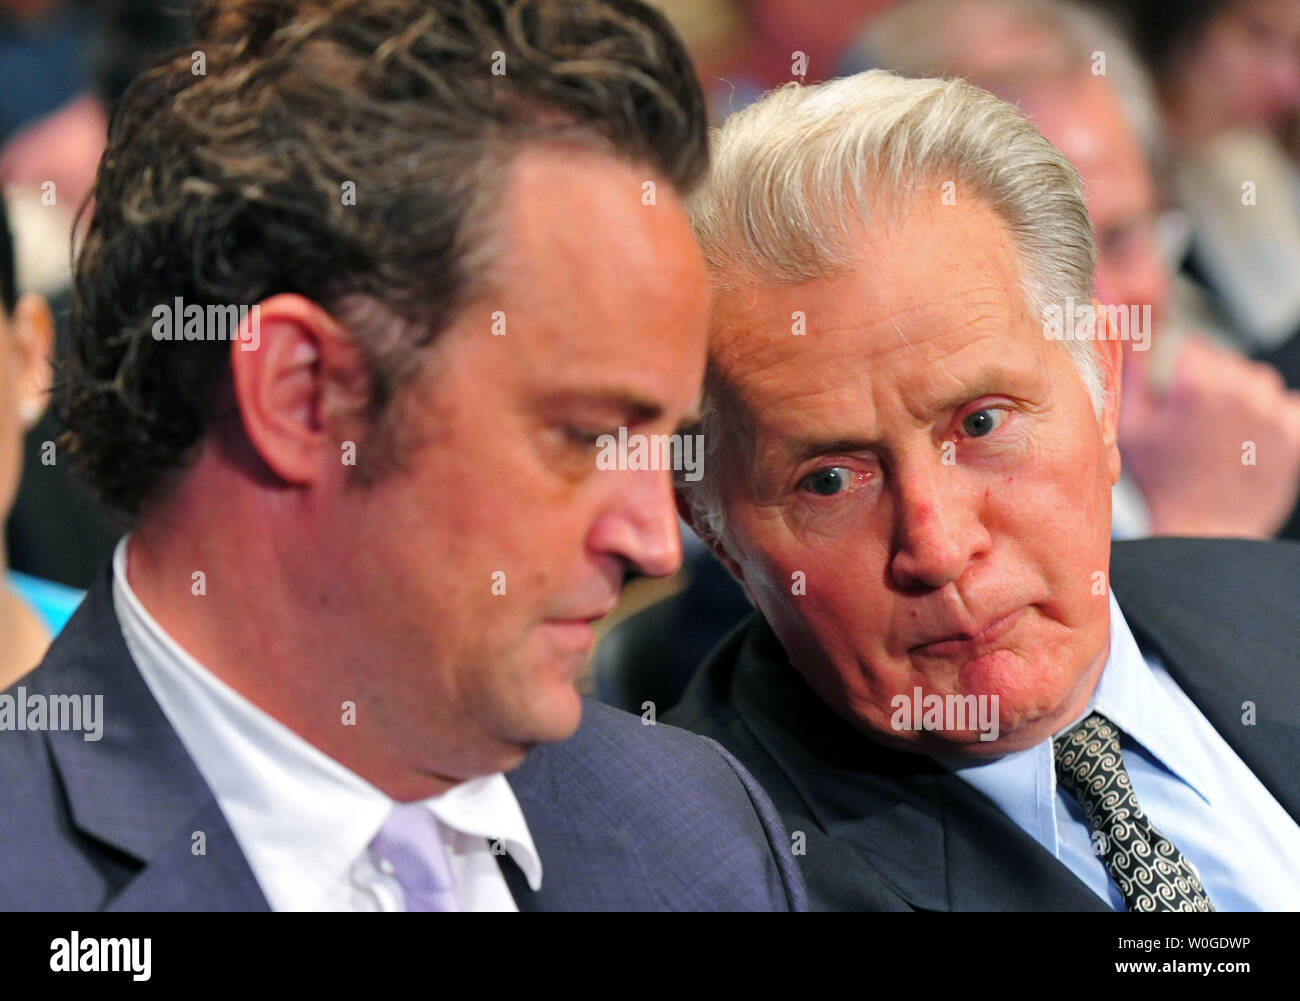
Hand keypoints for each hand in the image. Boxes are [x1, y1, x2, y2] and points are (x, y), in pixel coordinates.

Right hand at [1118, 337, 1299, 536]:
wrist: (1202, 529)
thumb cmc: (1163, 482)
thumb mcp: (1132, 425)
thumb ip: (1131, 371)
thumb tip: (1127, 333)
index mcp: (1197, 385)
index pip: (1192, 348)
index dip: (1178, 374)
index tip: (1175, 399)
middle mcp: (1239, 391)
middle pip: (1226, 362)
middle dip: (1210, 384)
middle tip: (1194, 423)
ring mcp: (1272, 412)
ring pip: (1256, 379)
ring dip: (1240, 397)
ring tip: (1221, 431)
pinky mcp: (1294, 432)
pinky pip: (1286, 403)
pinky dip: (1270, 415)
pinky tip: (1247, 439)